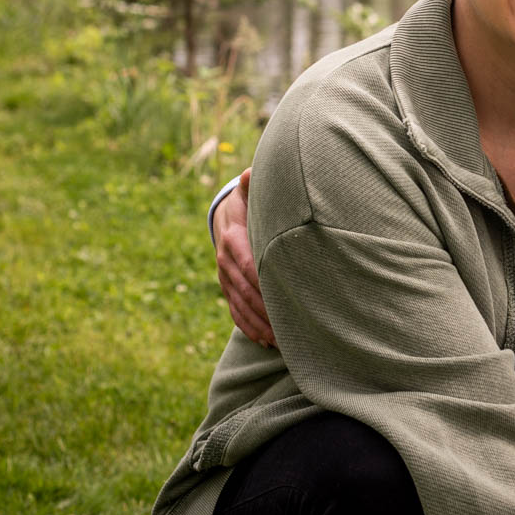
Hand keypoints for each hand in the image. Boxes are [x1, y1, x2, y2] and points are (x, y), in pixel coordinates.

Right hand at [215, 169, 272, 346]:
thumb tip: (250, 172)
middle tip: (289, 329)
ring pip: (241, 306)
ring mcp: (224, 277)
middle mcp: (226, 260)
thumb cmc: (248, 203)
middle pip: (246, 291)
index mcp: (233, 238)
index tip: (282, 299)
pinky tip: (267, 342)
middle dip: (266, 311)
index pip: (248, 264)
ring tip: (281, 342)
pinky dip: (249, 328)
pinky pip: (235, 311)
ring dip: (260, 325)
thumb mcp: (249, 191)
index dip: (264, 283)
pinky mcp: (227, 288)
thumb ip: (252, 184)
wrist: (225, 215)